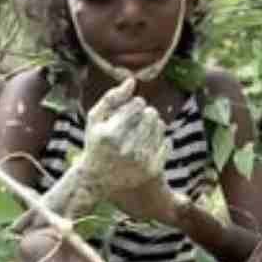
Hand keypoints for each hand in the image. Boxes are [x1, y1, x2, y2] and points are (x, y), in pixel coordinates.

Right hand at [12, 80, 175, 232]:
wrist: (96, 181)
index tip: (128, 111)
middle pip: (151, 114)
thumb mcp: (94, 120)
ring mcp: (141, 161)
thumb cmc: (95, 145)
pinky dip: (161, 141)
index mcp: (111, 134)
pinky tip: (147, 145)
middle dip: (145, 114)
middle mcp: (127, 148)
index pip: (138, 104)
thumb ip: (111, 98)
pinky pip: (167, 143)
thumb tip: (131, 80)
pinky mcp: (153, 170)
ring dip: (153, 126)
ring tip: (141, 133)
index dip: (135, 104)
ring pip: (161, 127)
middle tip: (135, 122)